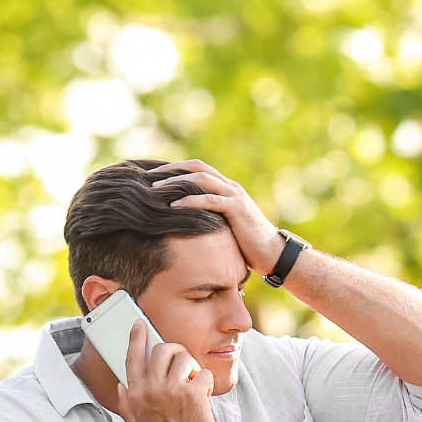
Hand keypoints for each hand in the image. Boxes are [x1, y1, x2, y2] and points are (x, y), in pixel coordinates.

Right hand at [119, 321, 215, 421]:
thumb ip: (127, 404)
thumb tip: (121, 387)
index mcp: (136, 394)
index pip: (132, 357)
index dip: (136, 337)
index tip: (140, 324)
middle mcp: (152, 389)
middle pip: (162, 349)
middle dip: (175, 350)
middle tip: (182, 363)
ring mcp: (173, 390)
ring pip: (184, 357)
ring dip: (192, 368)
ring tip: (194, 383)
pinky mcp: (193, 395)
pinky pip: (204, 374)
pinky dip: (207, 383)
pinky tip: (204, 397)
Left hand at [147, 160, 285, 276]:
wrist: (274, 254)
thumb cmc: (248, 245)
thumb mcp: (224, 227)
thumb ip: (209, 218)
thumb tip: (185, 223)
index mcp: (226, 188)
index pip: (197, 169)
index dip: (175, 169)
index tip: (153, 175)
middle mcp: (231, 187)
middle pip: (196, 167)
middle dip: (171, 170)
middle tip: (148, 176)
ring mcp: (235, 196)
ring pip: (202, 180)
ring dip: (176, 182)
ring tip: (154, 190)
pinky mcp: (238, 210)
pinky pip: (211, 200)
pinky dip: (190, 201)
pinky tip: (173, 206)